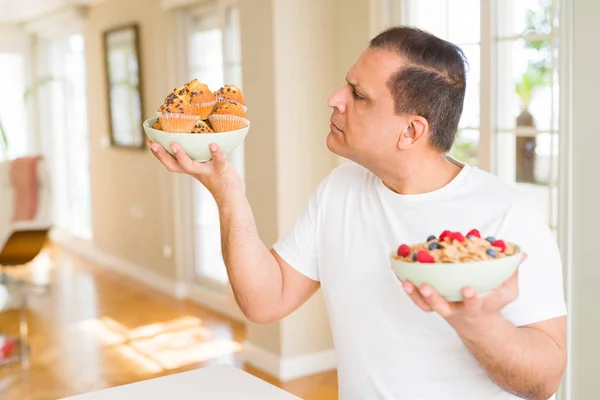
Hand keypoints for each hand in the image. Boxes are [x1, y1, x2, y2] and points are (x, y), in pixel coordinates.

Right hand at [148, 140, 242, 203]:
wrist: (232, 196)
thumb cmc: (219, 177)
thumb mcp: (206, 165)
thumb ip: (200, 154)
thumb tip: (194, 132)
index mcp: (191, 169)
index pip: (170, 162)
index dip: (159, 154)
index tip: (149, 141)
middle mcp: (196, 171)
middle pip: (175, 165)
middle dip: (162, 155)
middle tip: (152, 144)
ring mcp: (207, 171)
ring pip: (191, 166)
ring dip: (181, 156)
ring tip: (174, 145)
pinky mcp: (221, 170)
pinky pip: (218, 161)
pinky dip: (216, 153)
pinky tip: (213, 145)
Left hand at [401, 253, 527, 329]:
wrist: (478, 325)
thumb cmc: (492, 302)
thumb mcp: (507, 291)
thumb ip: (512, 272)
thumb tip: (522, 253)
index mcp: (477, 307)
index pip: (475, 303)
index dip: (472, 298)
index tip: (468, 289)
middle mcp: (457, 310)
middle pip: (443, 307)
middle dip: (434, 298)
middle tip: (426, 286)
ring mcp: (443, 309)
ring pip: (427, 305)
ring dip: (415, 294)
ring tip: (407, 281)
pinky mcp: (432, 305)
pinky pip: (417, 299)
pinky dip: (408, 289)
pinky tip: (399, 274)